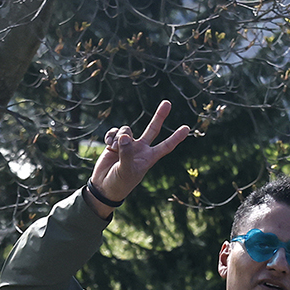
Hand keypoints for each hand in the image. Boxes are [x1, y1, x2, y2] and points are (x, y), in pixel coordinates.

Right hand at [90, 101, 191, 215]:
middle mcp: (140, 149)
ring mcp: (128, 145)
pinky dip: (111, 136)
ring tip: (115, 148)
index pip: (166, 146)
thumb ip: (126, 153)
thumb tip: (125, 136)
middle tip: (167, 102)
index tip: (187, 128)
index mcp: (148, 158)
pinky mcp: (115, 144)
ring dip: (120, 136)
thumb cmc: (119, 183)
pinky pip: (115, 132)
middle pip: (153, 129)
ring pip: (127, 130)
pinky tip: (108, 144)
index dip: (176, 137)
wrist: (103, 187)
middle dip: (160, 116)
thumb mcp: (126, 171)